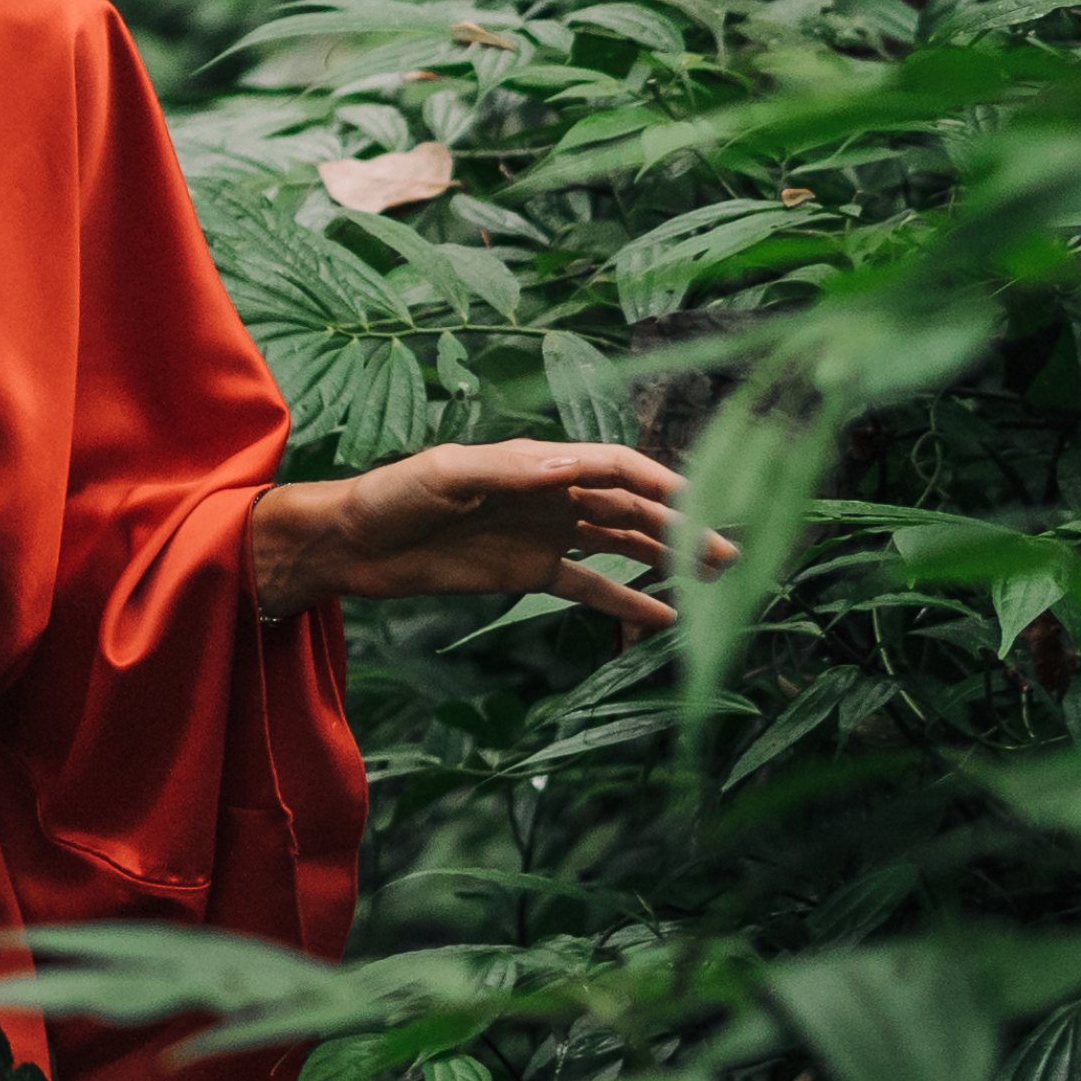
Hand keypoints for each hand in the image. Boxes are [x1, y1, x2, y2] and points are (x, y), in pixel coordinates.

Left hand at [251, 441, 731, 630]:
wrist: (352, 544)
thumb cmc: (390, 496)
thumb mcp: (445, 475)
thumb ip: (510, 471)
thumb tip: (571, 465)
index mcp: (535, 463)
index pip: (614, 467)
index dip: (660, 483)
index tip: (702, 504)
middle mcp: (550, 493)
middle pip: (630, 507)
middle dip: (680, 527)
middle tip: (729, 555)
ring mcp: (545, 533)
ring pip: (622, 544)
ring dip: (667, 560)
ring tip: (714, 583)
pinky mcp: (531, 571)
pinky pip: (591, 585)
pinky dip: (627, 601)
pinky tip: (665, 618)